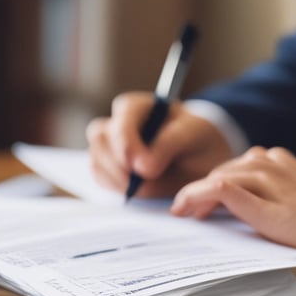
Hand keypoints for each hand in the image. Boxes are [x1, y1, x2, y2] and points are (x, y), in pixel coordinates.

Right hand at [86, 92, 233, 196]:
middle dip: (118, 163)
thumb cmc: (197, 142)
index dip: (127, 142)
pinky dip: (114, 186)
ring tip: (145, 186)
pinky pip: (98, 175)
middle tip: (140, 183)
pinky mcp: (106, 165)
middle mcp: (119, 121)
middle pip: (100, 136)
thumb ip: (169, 145)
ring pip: (96, 157)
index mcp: (141, 105)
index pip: (123, 115)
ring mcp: (109, 143)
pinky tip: (135, 189)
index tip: (143, 167)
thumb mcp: (193, 136)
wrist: (199, 162)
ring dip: (117, 177)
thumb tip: (144, 168)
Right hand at [171, 146, 295, 255]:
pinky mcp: (285, 164)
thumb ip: (234, 201)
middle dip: (200, 193)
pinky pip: (251, 167)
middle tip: (186, 214)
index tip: (177, 212)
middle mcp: (263, 160)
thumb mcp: (266, 220)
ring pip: (233, 169)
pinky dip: (237, 179)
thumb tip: (207, 188)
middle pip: (219, 174)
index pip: (212, 182)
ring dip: (217, 185)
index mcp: (256, 172)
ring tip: (207, 207)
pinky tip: (237, 192)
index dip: (190, 196)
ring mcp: (275, 160)